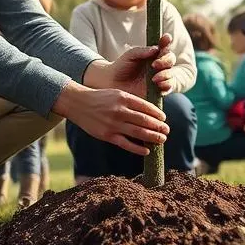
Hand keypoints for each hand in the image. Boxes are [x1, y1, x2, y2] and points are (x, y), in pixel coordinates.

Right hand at [54, 82, 169, 155]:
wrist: (77, 103)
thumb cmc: (99, 98)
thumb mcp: (116, 93)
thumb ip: (131, 101)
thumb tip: (149, 112)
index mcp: (123, 97)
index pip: (146, 106)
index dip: (157, 113)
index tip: (164, 118)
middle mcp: (120, 110)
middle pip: (145, 120)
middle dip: (158, 126)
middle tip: (167, 130)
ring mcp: (113, 124)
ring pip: (138, 132)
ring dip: (153, 137)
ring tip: (162, 139)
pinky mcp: (107, 135)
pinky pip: (126, 144)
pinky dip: (138, 148)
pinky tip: (147, 151)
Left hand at [84, 33, 176, 98]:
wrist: (113, 83)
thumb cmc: (122, 66)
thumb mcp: (130, 55)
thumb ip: (142, 51)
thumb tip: (156, 49)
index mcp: (153, 54)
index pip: (164, 46)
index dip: (167, 41)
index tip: (166, 38)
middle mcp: (159, 65)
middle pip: (170, 59)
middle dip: (166, 60)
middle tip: (154, 64)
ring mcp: (159, 77)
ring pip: (171, 74)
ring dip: (166, 74)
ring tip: (154, 78)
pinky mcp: (158, 90)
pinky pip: (167, 88)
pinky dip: (166, 85)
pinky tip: (158, 84)